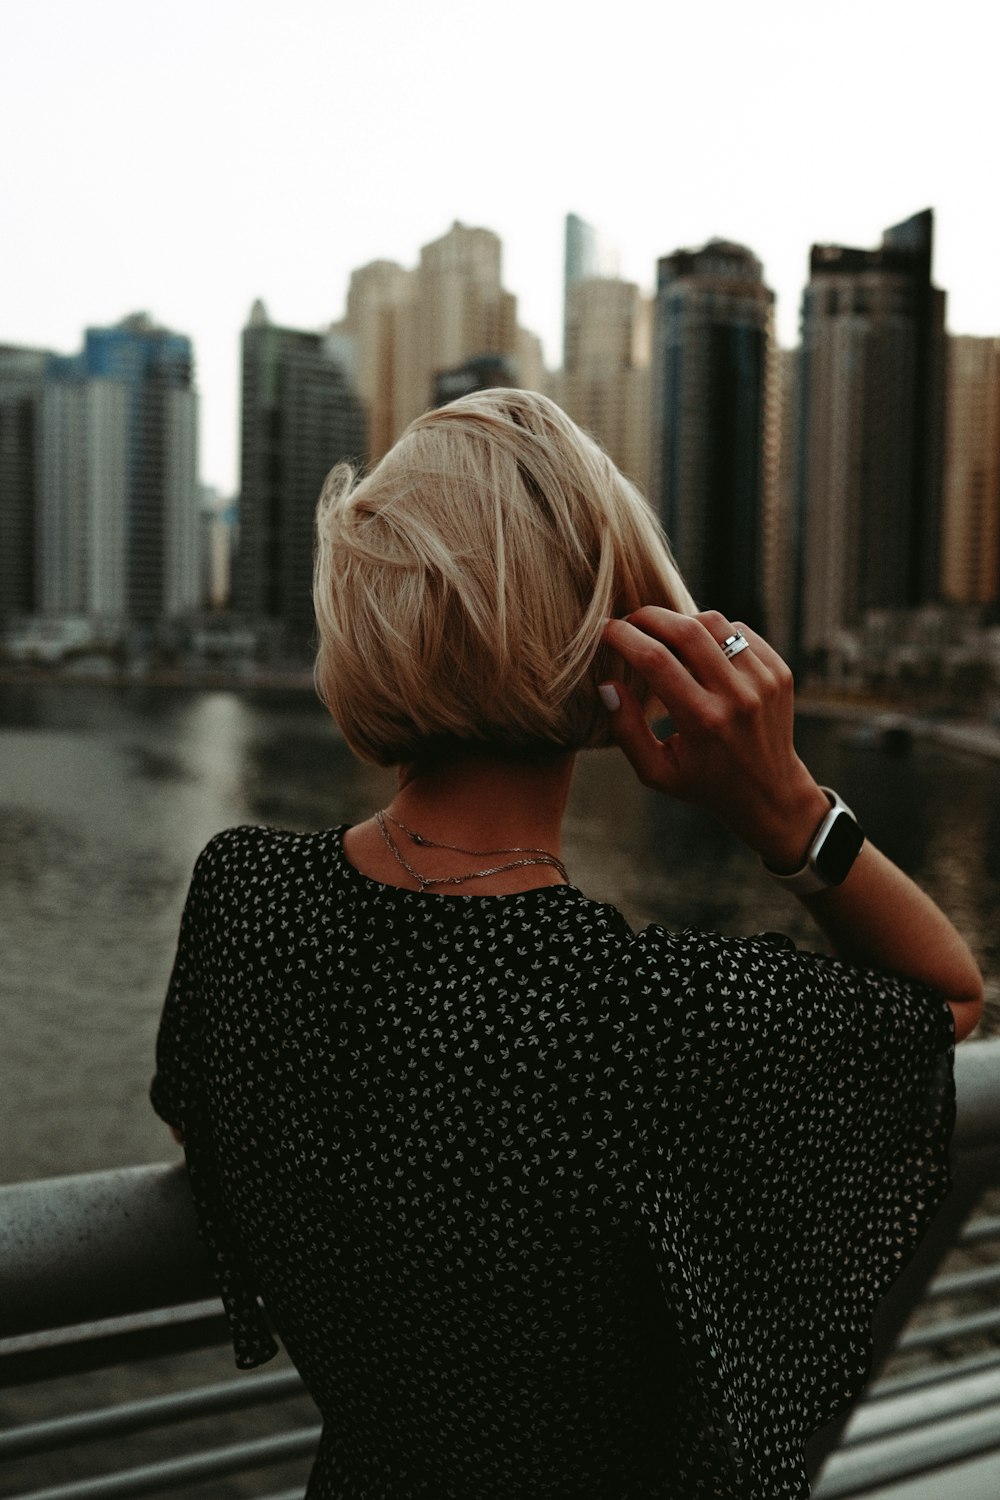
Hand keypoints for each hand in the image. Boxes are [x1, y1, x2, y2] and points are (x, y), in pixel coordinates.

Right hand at [602, 608, 830, 868]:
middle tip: (631, 621)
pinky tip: (703, 652)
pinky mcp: (780, 672)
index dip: (624, 636)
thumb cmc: (704, 783)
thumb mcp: (656, 772)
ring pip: (714, 623)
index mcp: (703, 722)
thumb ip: (627, 730)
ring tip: (665, 636)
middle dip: (650, 616)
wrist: (770, 792)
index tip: (606, 629)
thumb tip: (608, 685)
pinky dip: (715, 633)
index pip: (655, 661)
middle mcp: (737, 697)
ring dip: (682, 621)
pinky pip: (740, 631)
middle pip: (686, 631)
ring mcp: (764, 681)